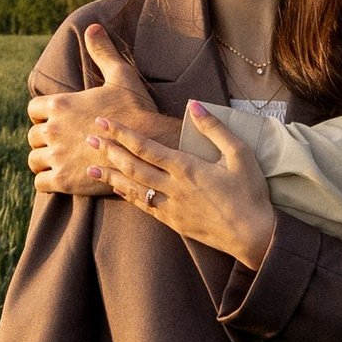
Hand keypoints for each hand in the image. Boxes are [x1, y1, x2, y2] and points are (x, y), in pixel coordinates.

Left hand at [27, 37, 181, 193]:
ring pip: (34, 160)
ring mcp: (57, 156)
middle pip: (33, 136)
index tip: (56, 120)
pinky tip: (60, 179)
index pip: (33, 110)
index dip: (43, 115)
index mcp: (60, 104)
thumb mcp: (120, 75)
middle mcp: (53, 130)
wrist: (150, 145)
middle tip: (60, 143)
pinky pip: (40, 183)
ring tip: (58, 162)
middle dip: (44, 139)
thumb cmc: (136, 110)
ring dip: (43, 161)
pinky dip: (46, 182)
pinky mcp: (64, 181)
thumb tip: (93, 27)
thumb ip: (103, 52)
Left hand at [97, 104, 278, 270]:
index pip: (145, 147)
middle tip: (88, 138)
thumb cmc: (250, 194)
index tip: (104, 122)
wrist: (253, 236)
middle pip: (132, 166)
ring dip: (110, 176)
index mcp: (187, 168)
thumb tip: (194, 105)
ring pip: (133, 189)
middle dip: (109, 151)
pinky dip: (127, 196)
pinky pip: (144, 207)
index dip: (122, 133)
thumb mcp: (239, 154)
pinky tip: (116, 190)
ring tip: (90, 167)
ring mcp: (171, 207)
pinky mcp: (173, 222)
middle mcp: (173, 187)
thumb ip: (215, 128)